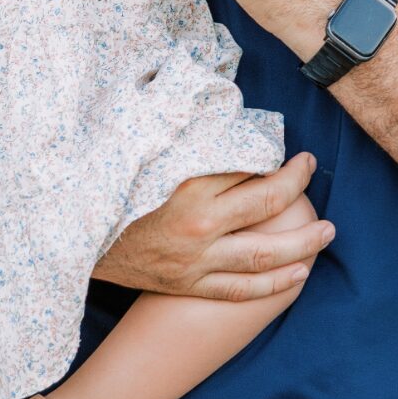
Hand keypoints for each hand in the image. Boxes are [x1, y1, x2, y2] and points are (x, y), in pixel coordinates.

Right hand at [92, 153, 334, 299]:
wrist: (71, 241)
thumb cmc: (107, 188)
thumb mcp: (142, 152)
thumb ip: (186, 134)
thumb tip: (220, 108)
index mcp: (186, 183)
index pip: (251, 166)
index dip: (280, 159)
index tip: (294, 152)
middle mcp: (197, 224)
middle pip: (268, 205)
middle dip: (299, 189)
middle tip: (314, 175)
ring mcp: (194, 260)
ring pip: (263, 255)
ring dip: (302, 244)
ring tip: (327, 233)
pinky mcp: (186, 285)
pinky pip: (239, 290)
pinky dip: (273, 285)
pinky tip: (299, 275)